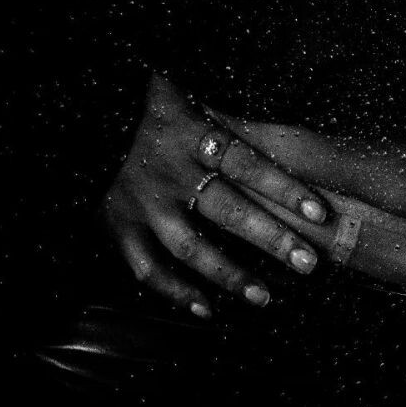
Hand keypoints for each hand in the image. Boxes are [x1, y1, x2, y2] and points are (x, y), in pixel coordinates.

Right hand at [102, 73, 329, 318]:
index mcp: (190, 132)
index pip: (247, 162)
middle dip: (272, 238)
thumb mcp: (188, 97)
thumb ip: (229, 123)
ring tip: (264, 297)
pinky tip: (207, 309)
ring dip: (229, 274)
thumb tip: (293, 138)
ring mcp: (142, 202)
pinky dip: (176, 292)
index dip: (284, 186)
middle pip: (228, 209)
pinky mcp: (118, 225)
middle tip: (308, 263)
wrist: (85, 117)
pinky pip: (148, 268)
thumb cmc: (150, 106)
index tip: (320, 211)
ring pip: (190, 247)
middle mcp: (168, 169)